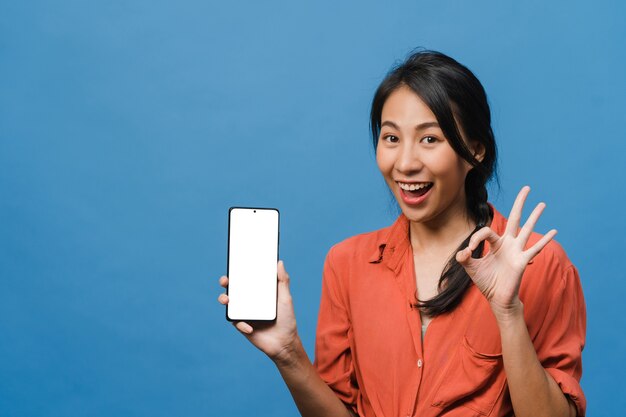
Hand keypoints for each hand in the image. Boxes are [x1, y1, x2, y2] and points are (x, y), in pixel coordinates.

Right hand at [217, 261, 299, 363]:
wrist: (284, 343)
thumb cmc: (287, 319)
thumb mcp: (286, 298)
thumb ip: (283, 281)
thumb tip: (280, 262)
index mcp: (259, 293)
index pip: (246, 279)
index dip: (238, 271)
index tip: (234, 264)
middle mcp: (250, 301)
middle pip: (233, 289)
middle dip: (226, 282)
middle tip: (226, 281)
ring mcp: (245, 313)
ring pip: (229, 304)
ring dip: (224, 299)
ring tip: (227, 300)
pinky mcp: (242, 326)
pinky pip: (236, 322)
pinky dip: (242, 324)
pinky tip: (251, 327)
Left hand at [455, 186, 556, 320]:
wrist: (497, 298)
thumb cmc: (486, 282)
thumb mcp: (470, 268)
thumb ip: (464, 258)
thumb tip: (463, 252)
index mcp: (495, 243)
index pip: (486, 231)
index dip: (475, 238)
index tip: (469, 251)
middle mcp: (508, 244)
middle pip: (515, 219)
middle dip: (519, 203)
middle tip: (526, 188)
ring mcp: (517, 251)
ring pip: (527, 229)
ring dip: (535, 217)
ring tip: (543, 204)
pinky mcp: (522, 261)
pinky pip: (535, 248)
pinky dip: (545, 240)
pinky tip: (554, 231)